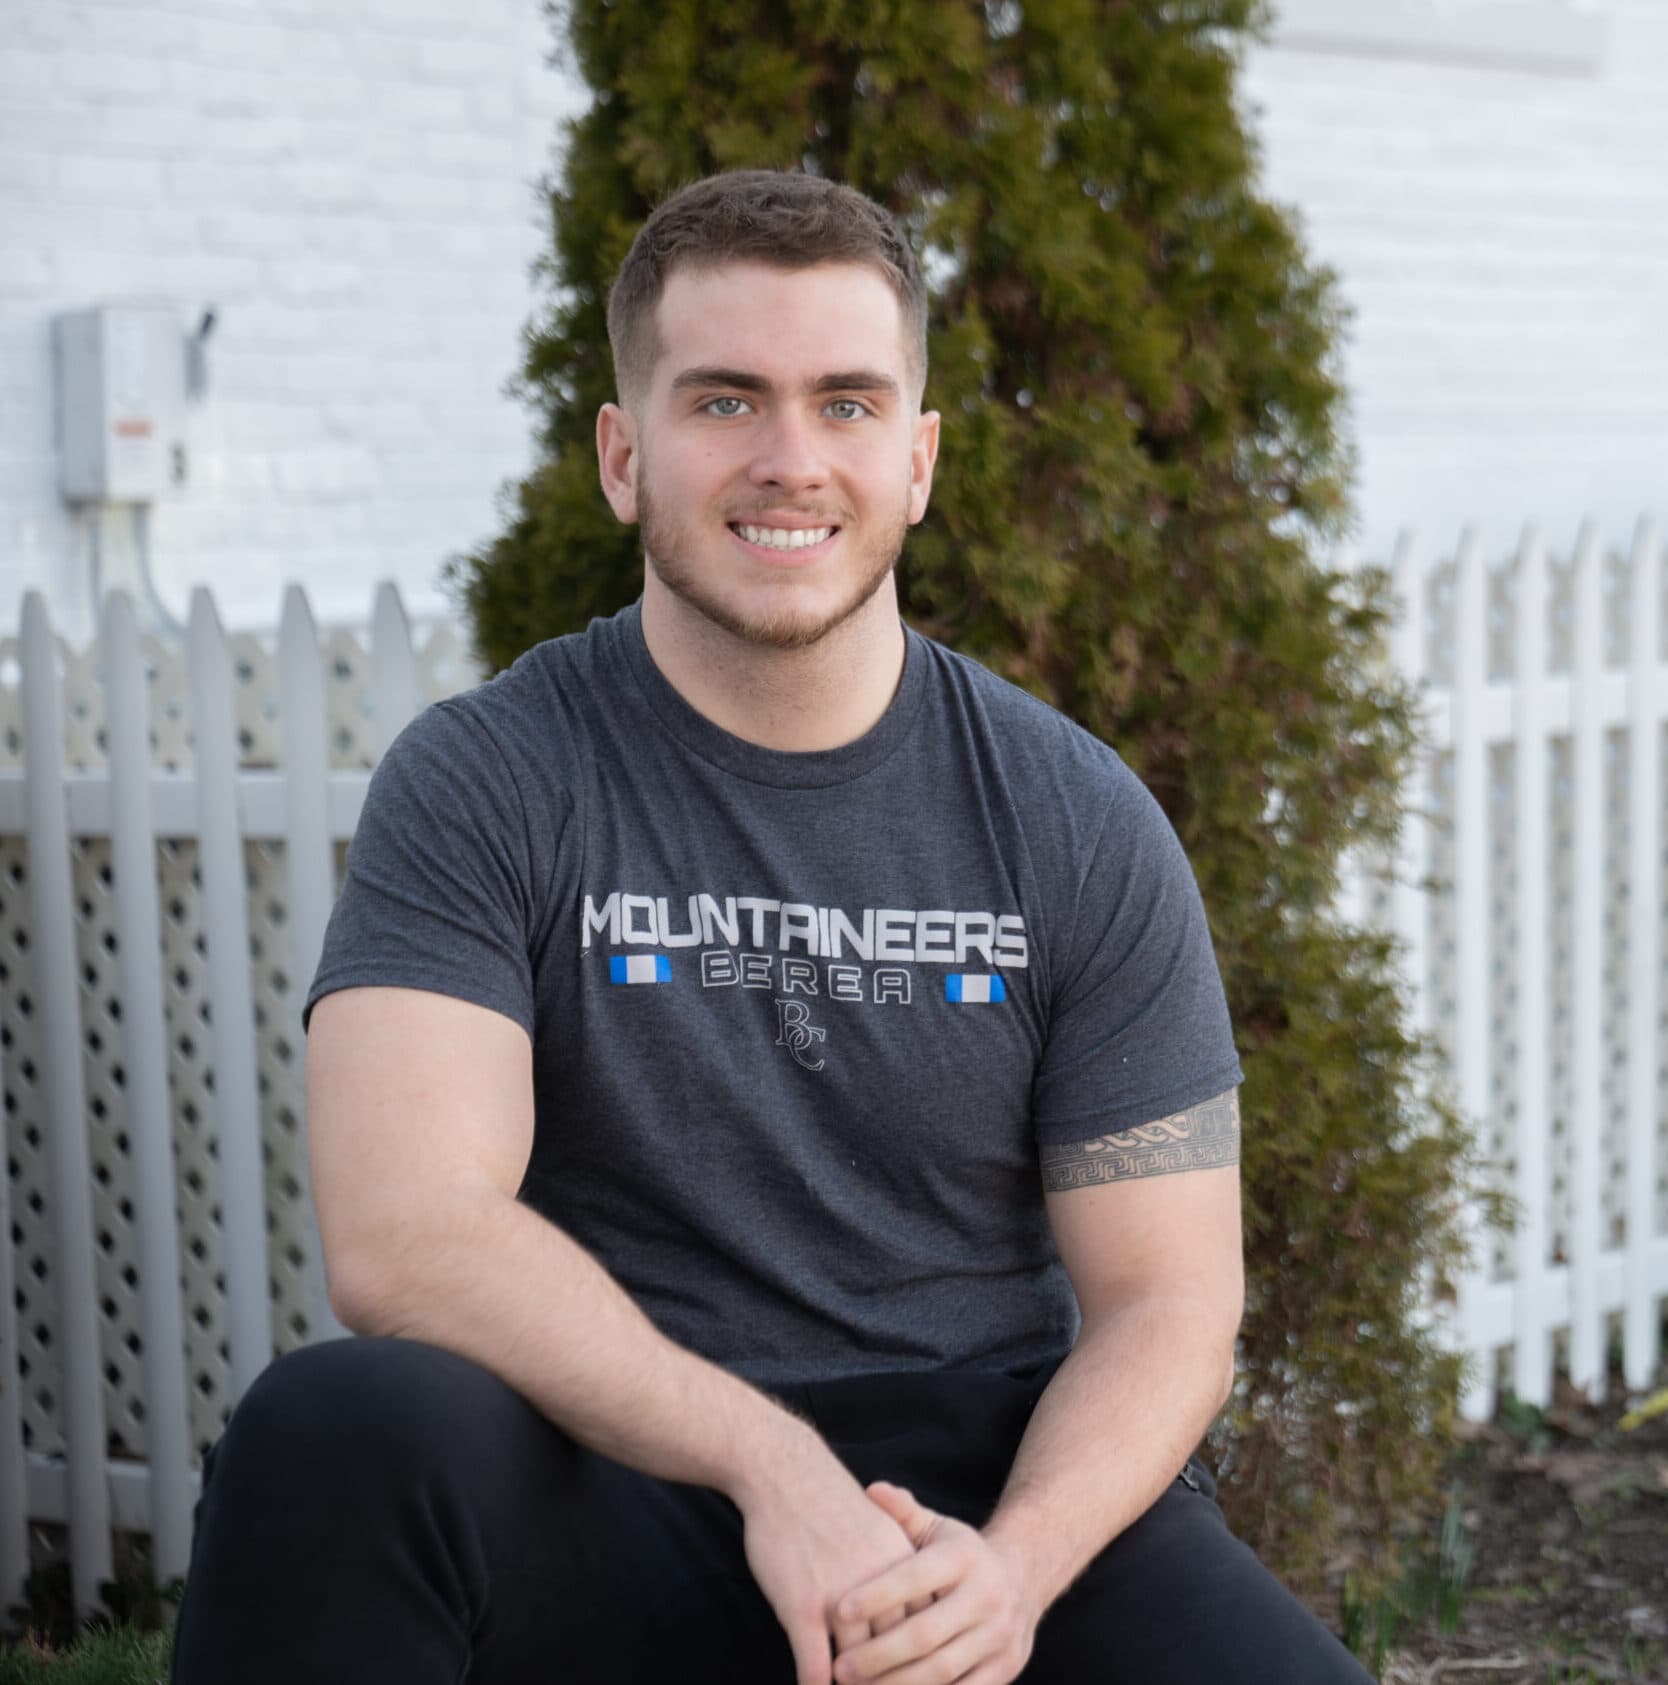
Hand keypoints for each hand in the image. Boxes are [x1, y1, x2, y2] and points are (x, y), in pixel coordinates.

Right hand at [738, 1435, 937, 1684]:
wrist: (785, 1471)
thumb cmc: (828, 1502)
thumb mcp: (880, 1528)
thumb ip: (898, 1568)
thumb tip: (911, 1608)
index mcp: (905, 1565)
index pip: (929, 1627)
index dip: (928, 1659)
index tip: (924, 1676)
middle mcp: (881, 1584)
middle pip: (901, 1653)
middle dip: (898, 1679)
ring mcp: (842, 1597)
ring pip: (861, 1667)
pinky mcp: (804, 1606)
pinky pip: (816, 1666)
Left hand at [828, 1482, 1041, 1684]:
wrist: (1022, 1578)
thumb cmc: (960, 1554)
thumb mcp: (937, 1528)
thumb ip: (904, 1512)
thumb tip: (872, 1490)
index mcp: (964, 1557)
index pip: (915, 1577)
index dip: (876, 1595)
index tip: (838, 1611)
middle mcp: (986, 1596)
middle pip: (925, 1634)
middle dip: (878, 1654)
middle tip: (839, 1667)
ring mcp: (998, 1636)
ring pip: (941, 1670)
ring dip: (895, 1684)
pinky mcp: (1005, 1668)